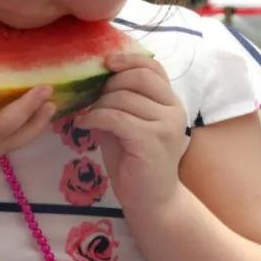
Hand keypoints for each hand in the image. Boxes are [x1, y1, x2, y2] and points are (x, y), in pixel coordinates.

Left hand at [77, 55, 188, 212]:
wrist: (152, 201)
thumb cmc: (137, 163)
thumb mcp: (129, 124)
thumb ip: (122, 101)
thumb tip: (96, 78)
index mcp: (171, 102)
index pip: (154, 68)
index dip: (129, 59)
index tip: (106, 63)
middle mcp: (174, 110)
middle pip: (137, 78)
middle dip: (108, 85)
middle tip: (93, 101)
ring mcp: (166, 125)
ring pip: (122, 98)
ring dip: (98, 105)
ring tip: (88, 118)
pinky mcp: (151, 140)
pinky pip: (116, 117)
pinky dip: (95, 118)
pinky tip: (85, 125)